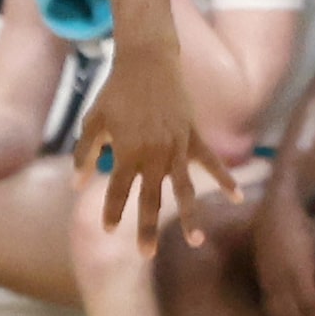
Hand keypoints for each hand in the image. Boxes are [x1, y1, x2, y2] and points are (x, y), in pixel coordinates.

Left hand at [77, 38, 237, 253]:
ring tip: (195, 241)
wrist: (148, 60)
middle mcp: (154, 153)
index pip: (116, 190)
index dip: (112, 211)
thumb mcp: (93, 121)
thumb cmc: (116, 92)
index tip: (108, 231)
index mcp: (127, 151)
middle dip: (146, 227)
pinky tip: (237, 198)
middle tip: (146, 255)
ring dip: (190, 216)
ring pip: (184, 189)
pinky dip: (225, 179)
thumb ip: (84, 154)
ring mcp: (178, 146)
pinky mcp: (194, 135)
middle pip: (150, 198)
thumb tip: (76, 186)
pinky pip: (211, 162)